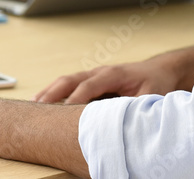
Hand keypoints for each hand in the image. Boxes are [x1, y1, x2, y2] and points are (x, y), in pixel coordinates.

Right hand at [34, 57, 181, 104]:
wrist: (160, 70)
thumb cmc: (155, 83)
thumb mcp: (151, 96)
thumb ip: (136, 107)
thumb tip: (125, 122)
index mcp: (113, 74)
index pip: (89, 85)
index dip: (76, 98)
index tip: (64, 112)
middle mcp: (100, 72)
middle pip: (71, 80)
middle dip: (53, 92)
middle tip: (38, 107)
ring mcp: (94, 75)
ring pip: (66, 81)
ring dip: (50, 92)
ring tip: (33, 105)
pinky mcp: (92, 81)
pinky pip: (70, 85)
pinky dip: (55, 92)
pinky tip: (43, 102)